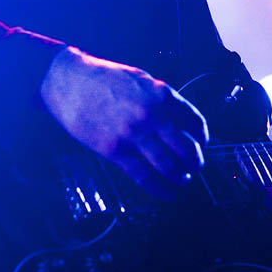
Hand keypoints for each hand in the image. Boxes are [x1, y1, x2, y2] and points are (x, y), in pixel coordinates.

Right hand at [40, 46, 207, 200]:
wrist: (68, 81)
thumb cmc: (102, 78)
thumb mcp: (140, 79)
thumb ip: (161, 98)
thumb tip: (179, 120)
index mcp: (161, 95)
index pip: (195, 122)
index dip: (203, 137)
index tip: (202, 144)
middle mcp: (151, 116)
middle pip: (186, 149)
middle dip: (195, 163)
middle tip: (196, 167)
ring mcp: (133, 135)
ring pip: (168, 166)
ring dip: (180, 178)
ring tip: (183, 181)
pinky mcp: (114, 150)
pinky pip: (144, 176)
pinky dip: (159, 189)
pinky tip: (166, 193)